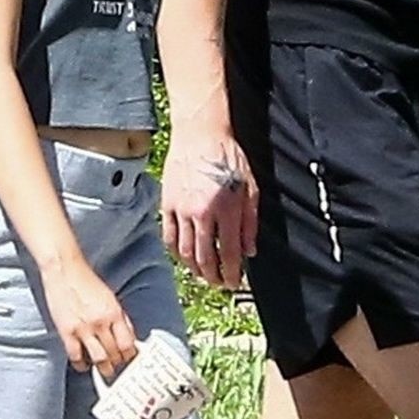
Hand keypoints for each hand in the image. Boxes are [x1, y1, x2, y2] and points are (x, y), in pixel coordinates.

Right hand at [39, 254, 137, 373]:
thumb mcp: (110, 297)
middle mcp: (101, 322)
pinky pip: (76, 356)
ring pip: (99, 359)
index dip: (131, 356)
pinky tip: (84, 364)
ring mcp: (83, 328)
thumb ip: (120, 317)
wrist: (64, 270)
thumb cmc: (85, 280)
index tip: (130, 360)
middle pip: (115, 353)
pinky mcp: (67, 331)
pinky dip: (81, 364)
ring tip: (105, 372)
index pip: (128, 343)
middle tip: (119, 368)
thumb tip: (129, 336)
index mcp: (114, 313)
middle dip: (118, 364)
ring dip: (104, 369)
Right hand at [160, 126, 258, 290]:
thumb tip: (249, 251)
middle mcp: (203, 214)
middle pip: (206, 259)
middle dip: (214, 277)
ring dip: (196, 270)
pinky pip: (170, 237)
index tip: (234, 282)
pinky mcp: (167, 204)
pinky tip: (184, 258)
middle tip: (220, 283)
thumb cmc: (228, 157)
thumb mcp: (251, 188)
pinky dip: (176, 253)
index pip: (230, 253)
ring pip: (186, 252)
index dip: (233, 273)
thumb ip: (250, 223)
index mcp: (227, 210)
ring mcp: (182, 210)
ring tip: (204, 275)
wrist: (200, 134)